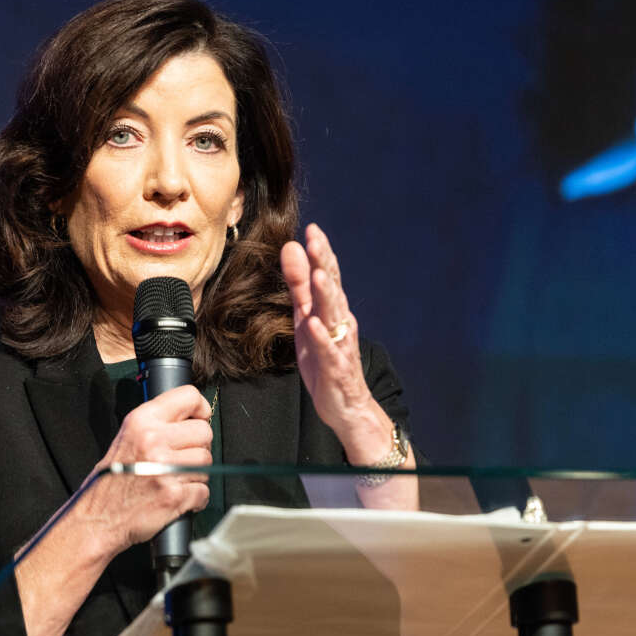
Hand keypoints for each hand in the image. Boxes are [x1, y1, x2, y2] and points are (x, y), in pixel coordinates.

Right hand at [79, 385, 212, 555]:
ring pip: (207, 461)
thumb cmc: (112, 480)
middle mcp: (153, 440)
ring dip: (197, 473)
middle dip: (199, 446)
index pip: (188, 396)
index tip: (199, 419)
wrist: (97, 517)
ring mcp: (165, 468)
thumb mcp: (126, 437)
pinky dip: (196, 498)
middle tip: (183, 458)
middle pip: (204, 432)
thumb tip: (191, 418)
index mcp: (142, 421)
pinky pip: (203, 490)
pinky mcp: (173, 495)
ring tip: (177, 479)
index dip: (200, 409)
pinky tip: (179, 496)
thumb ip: (156, 423)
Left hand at [280, 223, 375, 434]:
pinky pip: (328, 350)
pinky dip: (321, 338)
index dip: (320, 252)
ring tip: (317, 275)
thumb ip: (298, 286)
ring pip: (333, 316)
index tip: (312, 229)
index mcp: (330, 309)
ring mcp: (339, 344)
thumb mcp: (305, 319)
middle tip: (315, 239)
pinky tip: (313, 325)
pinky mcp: (335, 367)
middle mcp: (339, 322)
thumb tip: (291, 248)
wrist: (344, 406)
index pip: (327, 275)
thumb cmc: (323, 358)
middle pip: (331, 288)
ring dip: (326, 295)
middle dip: (323, 263)